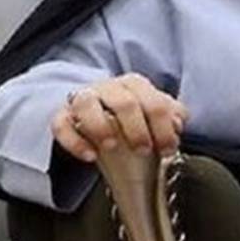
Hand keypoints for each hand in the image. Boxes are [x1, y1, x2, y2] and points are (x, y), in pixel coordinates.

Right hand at [51, 73, 189, 163]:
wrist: (97, 108)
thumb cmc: (132, 113)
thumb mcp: (153, 112)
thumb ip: (171, 115)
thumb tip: (178, 124)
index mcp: (136, 84)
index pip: (154, 102)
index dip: (164, 127)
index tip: (168, 149)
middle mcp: (109, 87)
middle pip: (124, 102)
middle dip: (137, 129)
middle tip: (144, 150)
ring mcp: (84, 98)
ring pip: (87, 104)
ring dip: (100, 126)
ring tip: (112, 147)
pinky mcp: (62, 114)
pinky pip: (61, 124)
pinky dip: (74, 141)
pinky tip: (90, 156)